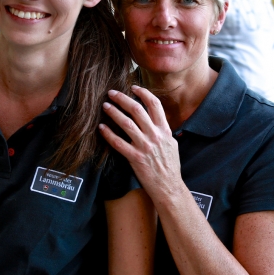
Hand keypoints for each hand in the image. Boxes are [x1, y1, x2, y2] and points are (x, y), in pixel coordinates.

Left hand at [98, 85, 182, 199]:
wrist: (169, 187)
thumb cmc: (170, 167)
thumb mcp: (172, 144)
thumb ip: (163, 131)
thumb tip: (157, 119)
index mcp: (165, 131)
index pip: (155, 105)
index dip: (143, 93)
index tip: (133, 87)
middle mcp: (155, 136)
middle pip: (137, 110)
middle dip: (123, 99)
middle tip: (112, 93)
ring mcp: (145, 147)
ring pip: (127, 124)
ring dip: (114, 113)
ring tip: (105, 106)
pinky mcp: (135, 158)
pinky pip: (119, 143)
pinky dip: (109, 134)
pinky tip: (101, 128)